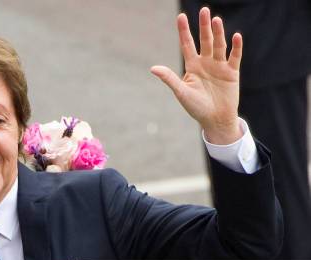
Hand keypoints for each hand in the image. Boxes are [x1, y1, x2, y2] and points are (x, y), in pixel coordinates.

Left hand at [151, 7, 241, 143]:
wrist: (214, 119)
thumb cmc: (196, 107)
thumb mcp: (181, 92)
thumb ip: (169, 78)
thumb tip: (153, 68)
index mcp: (192, 66)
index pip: (187, 44)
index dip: (184, 31)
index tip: (181, 16)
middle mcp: (206, 63)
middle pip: (205, 40)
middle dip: (204, 26)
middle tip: (204, 10)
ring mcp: (219, 66)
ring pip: (219, 45)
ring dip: (218, 33)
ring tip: (216, 20)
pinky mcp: (232, 72)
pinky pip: (234, 57)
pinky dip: (236, 47)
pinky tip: (235, 36)